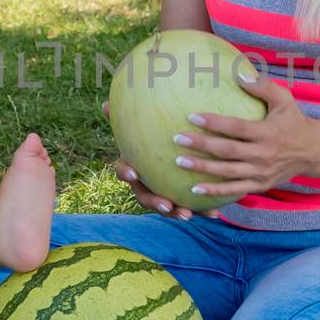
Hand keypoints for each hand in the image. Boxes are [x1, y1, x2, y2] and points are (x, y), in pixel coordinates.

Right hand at [102, 102, 216, 219]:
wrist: (170, 151)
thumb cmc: (150, 136)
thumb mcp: (140, 125)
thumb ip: (125, 116)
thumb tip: (104, 104)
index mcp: (133, 167)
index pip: (124, 171)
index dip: (126, 173)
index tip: (134, 174)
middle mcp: (145, 184)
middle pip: (145, 197)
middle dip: (155, 203)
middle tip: (166, 205)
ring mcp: (162, 195)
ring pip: (166, 207)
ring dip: (176, 212)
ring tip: (187, 215)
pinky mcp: (180, 200)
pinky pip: (190, 207)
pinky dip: (201, 211)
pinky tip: (214, 214)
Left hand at [171, 73, 319, 200]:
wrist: (314, 152)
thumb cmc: (294, 121)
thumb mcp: (284, 100)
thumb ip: (262, 86)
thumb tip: (238, 73)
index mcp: (267, 132)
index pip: (236, 127)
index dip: (214, 123)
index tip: (192, 117)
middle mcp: (263, 154)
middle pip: (227, 151)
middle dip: (201, 145)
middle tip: (177, 138)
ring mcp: (261, 172)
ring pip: (227, 172)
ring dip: (202, 168)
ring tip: (179, 162)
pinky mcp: (260, 185)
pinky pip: (235, 190)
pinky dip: (215, 191)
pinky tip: (194, 189)